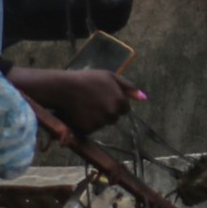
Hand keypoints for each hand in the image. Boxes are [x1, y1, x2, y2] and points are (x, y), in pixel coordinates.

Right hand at [12, 68, 140, 136]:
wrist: (62, 88)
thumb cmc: (86, 79)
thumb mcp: (110, 77)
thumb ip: (128, 87)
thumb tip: (144, 98)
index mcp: (120, 101)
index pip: (124, 109)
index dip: (115, 103)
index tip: (104, 97)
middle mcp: (112, 114)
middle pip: (114, 117)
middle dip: (106, 111)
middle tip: (92, 100)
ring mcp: (100, 123)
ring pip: (102, 124)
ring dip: (96, 117)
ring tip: (84, 105)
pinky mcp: (87, 130)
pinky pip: (91, 129)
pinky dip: (86, 123)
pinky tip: (78, 113)